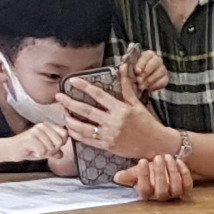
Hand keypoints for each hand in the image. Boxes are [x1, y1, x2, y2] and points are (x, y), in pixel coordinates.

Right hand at [16, 119, 77, 169]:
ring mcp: (36, 131)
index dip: (60, 144)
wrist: (11, 149)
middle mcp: (43, 126)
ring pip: (51, 148)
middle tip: (42, 150)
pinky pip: (42, 151)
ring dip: (44, 153)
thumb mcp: (44, 150)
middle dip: (52, 151)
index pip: (65, 135)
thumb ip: (54, 151)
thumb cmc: (28, 149)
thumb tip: (61, 154)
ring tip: (35, 150)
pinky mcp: (30, 138)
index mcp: (48, 126)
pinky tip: (31, 151)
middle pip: (59, 142)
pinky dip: (38, 155)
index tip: (50, 147)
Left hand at [64, 80, 180, 160]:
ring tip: (63, 112)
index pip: (99, 95)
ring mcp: (109, 135)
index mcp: (121, 109)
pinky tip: (70, 128)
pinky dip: (76, 134)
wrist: (155, 144)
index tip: (72, 81)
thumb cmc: (147, 122)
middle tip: (58, 96)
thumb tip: (122, 67)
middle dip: (69, 103)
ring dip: (70, 120)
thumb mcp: (137, 102)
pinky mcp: (107, 146)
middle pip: (86, 111)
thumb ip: (126, 86)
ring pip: (83, 127)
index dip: (84, 87)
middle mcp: (113, 122)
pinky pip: (87, 140)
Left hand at [119, 48, 166, 99]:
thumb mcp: (127, 68)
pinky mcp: (165, 78)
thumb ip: (125, 65)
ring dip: (150, 79)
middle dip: (147, 72)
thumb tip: (124, 65)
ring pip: (161, 71)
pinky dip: (156, 85)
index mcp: (147, 54)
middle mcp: (156, 60)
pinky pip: (164, 80)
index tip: (137, 71)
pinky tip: (148, 88)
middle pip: (157, 61)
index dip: (142, 63)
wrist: (136, 84)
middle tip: (139, 80)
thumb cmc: (132, 73)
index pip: (148, 55)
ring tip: (142, 85)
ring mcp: (162, 69)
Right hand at [128, 153, 193, 203]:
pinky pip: (187, 184)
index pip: (144, 190)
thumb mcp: (137, 172)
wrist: (165, 168)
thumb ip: (128, 175)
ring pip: (176, 188)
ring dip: (172, 171)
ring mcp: (174, 194)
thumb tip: (117, 177)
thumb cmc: (149, 171)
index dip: (143, 176)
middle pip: (161, 191)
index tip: (142, 161)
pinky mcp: (186, 190)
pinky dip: (184, 173)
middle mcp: (161, 197)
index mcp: (147, 194)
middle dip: (160, 173)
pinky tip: (178, 160)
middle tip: (158, 158)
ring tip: (167, 157)